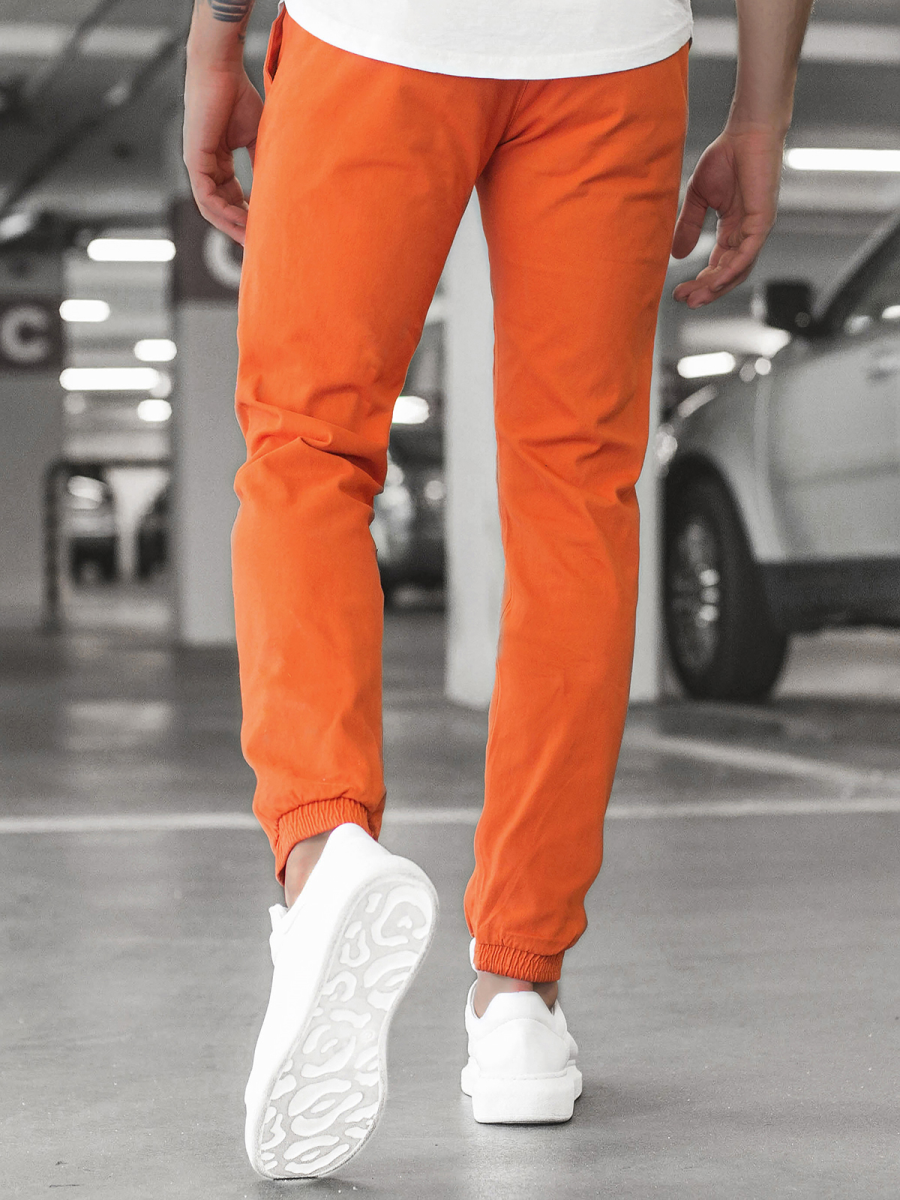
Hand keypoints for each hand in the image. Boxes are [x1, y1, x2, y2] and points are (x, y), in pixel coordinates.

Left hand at [183, 55, 263, 244]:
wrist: (221, 69)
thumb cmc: (238, 95)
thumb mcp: (257, 138)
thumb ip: (261, 165)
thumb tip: (276, 191)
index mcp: (217, 162)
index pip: (230, 199)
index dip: (247, 218)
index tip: (265, 232)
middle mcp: (203, 166)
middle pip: (219, 208)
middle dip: (238, 229)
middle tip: (259, 248)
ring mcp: (196, 164)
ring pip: (211, 208)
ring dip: (231, 225)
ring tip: (252, 240)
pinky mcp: (194, 159)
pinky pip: (207, 196)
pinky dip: (223, 210)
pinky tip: (242, 220)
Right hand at [670, 125, 784, 307]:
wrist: (747, 131)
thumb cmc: (727, 156)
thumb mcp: (698, 198)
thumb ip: (688, 226)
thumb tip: (677, 255)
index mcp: (733, 230)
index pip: (718, 265)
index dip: (699, 281)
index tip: (678, 292)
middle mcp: (747, 234)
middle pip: (727, 274)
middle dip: (705, 290)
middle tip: (684, 301)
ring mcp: (757, 229)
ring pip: (738, 270)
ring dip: (717, 287)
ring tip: (696, 298)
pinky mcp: (763, 221)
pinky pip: (748, 254)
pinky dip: (732, 271)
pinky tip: (715, 282)